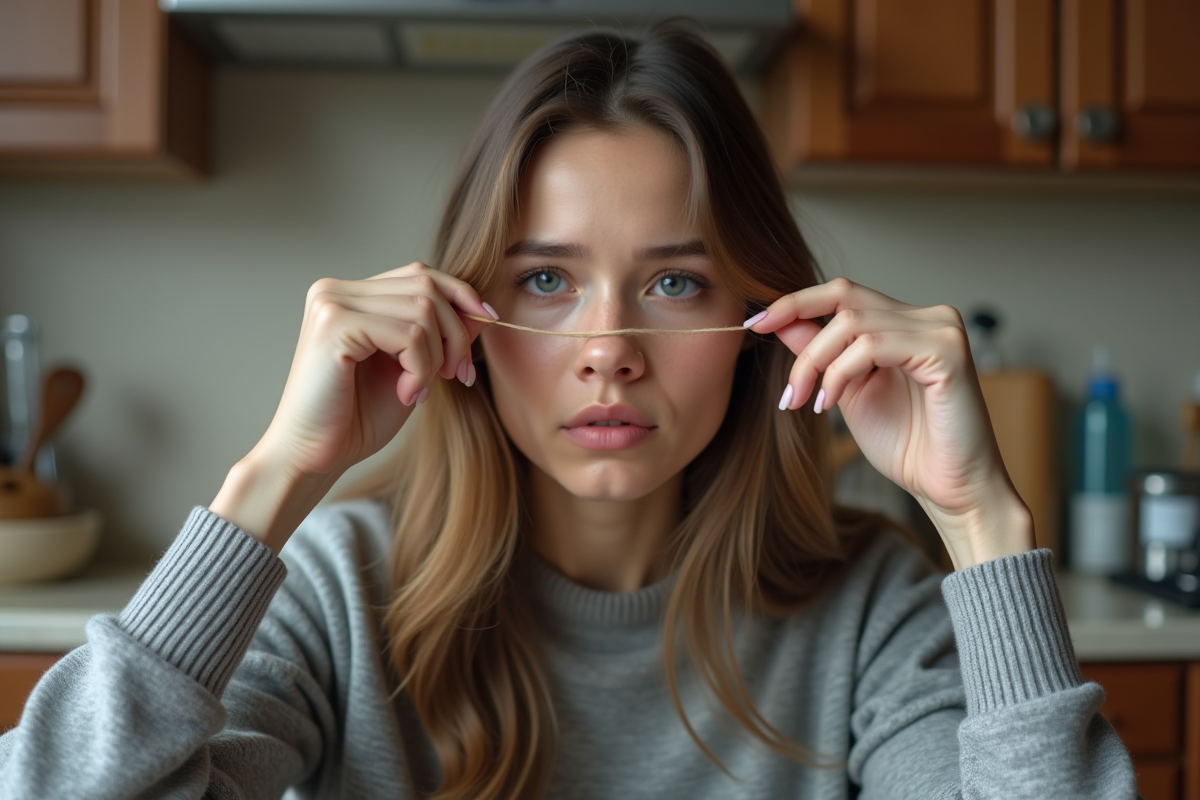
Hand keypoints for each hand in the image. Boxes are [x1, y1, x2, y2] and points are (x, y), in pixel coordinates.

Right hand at [210, 262, 495, 551]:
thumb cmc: (356, 418)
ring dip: (437, 357)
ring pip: (423, 310)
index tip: (486, 324)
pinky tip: (406, 395)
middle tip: (458, 376)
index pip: (420, 275)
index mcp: (350, 295)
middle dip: (456, 333)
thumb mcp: (410, 368)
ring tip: (421, 391)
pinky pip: (409, 335)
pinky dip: (421, 369)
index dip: (460, 296)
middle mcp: (336, 290)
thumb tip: (481, 311)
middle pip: (426, 287)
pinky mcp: (334, 325)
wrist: (312, 456)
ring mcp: (332, 303)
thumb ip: (437, 336)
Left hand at [745, 278, 1033, 569]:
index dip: (794, 303)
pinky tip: (829, 405)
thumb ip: (819, 353)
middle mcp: (927, 316)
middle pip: (844, 297)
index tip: (753, 324)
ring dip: (816, 364)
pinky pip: (874, 345)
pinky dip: (841, 373)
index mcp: (905, 322)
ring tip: (805, 403)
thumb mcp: (846, 392)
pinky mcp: (948, 351)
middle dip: (797, 329)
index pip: (842, 293)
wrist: (948, 489)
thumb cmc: (907, 446)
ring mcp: (941, 329)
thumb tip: (779, 322)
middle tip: (776, 372)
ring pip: (854, 323)